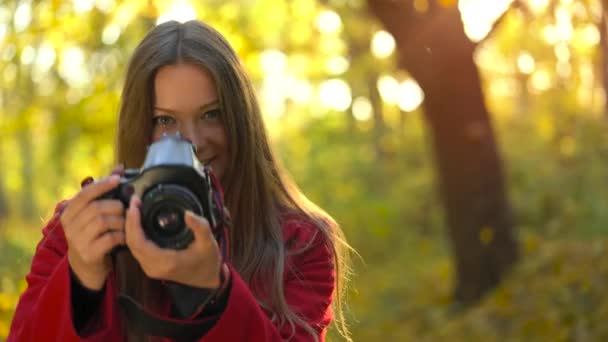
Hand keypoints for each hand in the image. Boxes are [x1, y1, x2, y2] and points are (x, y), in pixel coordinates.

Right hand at [61, 167, 125, 290]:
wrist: (86, 267)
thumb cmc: (93, 235)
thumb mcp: (94, 213)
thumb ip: (104, 191)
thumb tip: (119, 168)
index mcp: (69, 213)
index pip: (85, 194)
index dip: (102, 184)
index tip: (118, 179)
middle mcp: (70, 226)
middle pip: (97, 207)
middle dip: (116, 206)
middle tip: (126, 211)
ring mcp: (77, 241)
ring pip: (104, 222)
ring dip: (121, 221)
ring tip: (126, 225)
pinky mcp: (88, 254)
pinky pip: (110, 238)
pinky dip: (121, 236)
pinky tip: (124, 237)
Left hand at [125, 195, 221, 288]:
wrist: (208, 278)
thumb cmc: (208, 261)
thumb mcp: (208, 242)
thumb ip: (200, 227)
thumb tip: (188, 213)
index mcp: (165, 262)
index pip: (139, 242)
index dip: (133, 223)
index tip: (135, 207)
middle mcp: (154, 267)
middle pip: (131, 243)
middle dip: (130, 221)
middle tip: (134, 202)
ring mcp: (151, 268)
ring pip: (132, 246)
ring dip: (130, 227)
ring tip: (135, 208)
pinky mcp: (151, 266)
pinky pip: (137, 249)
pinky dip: (134, 234)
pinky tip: (138, 222)